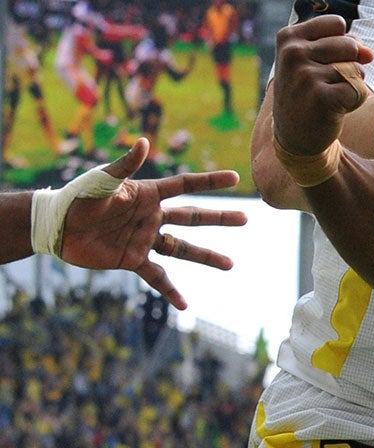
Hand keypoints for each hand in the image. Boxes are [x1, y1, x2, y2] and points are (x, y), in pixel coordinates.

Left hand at [59, 140, 246, 309]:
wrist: (55, 226)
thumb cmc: (77, 197)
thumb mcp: (101, 181)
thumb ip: (124, 165)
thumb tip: (144, 143)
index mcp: (147, 195)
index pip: (185, 186)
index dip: (210, 182)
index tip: (235, 178)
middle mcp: (151, 217)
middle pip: (193, 217)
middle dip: (219, 218)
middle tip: (245, 218)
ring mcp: (144, 239)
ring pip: (182, 248)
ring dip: (206, 257)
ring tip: (231, 265)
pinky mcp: (132, 259)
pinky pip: (156, 277)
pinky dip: (170, 291)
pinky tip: (184, 305)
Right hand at [273, 15, 372, 155]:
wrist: (295, 133)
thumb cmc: (310, 90)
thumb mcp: (318, 60)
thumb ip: (346, 46)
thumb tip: (369, 54)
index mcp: (289, 37)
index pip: (337, 23)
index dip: (344, 43)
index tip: (326, 61)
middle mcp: (293, 53)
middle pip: (351, 45)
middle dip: (351, 65)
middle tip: (329, 83)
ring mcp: (304, 75)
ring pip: (356, 69)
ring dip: (352, 85)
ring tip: (330, 96)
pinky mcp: (320, 98)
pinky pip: (358, 90)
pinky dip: (355, 101)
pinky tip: (334, 108)